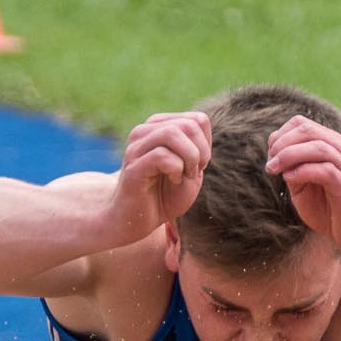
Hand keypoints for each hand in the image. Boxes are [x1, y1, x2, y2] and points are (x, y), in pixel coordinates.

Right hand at [108, 111, 210, 239]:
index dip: (206, 144)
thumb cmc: (165, 195)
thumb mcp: (190, 168)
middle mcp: (143, 132)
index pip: (197, 119)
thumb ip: (197, 145)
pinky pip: (161, 155)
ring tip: (185, 175)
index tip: (198, 165)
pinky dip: (177, 169)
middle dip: (201, 151)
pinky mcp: (133, 167)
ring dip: (190, 157)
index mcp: (157, 128)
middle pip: (188, 124)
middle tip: (194, 172)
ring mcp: (136, 148)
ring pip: (172, 133)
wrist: (139, 222)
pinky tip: (173, 180)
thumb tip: (200, 121)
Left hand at [265, 115, 340, 256]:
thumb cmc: (330, 210)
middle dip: (282, 144)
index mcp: (333, 146)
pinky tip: (289, 179)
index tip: (270, 156)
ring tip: (274, 169)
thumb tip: (276, 156)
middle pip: (309, 131)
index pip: (303, 124)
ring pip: (318, 147)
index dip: (281, 136)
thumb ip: (292, 169)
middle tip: (270, 163)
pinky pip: (326, 171)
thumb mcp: (303, 188)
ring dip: (289, 155)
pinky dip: (303, 171)